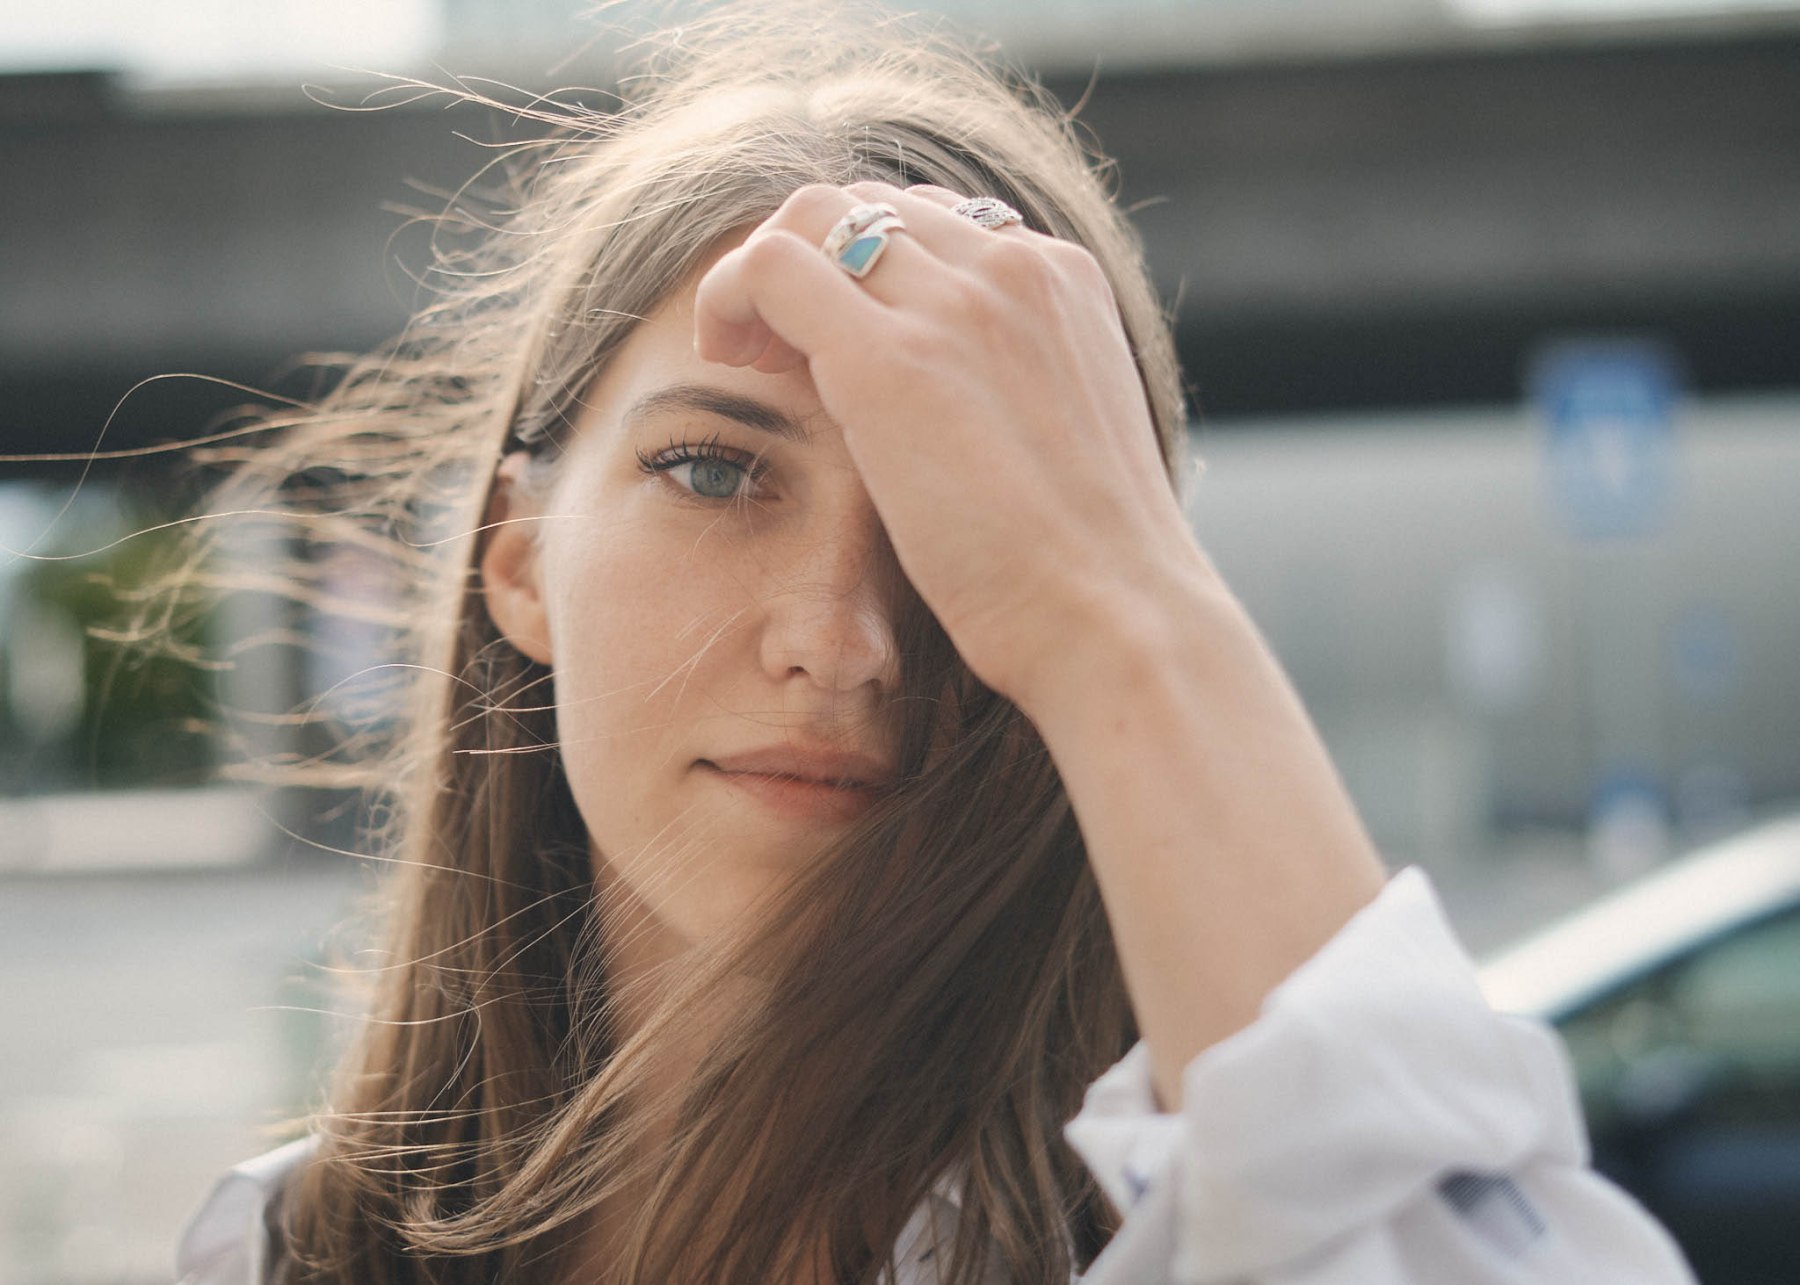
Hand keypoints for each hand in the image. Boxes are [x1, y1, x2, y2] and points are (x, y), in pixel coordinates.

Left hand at [692, 181, 1206, 711]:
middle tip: (783, 350)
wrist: (1116, 618)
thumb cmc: (1092, 567)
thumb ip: (1015, 385)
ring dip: (764, 276)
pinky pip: (770, 268)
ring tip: (754, 358)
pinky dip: (729, 297)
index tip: (842, 341)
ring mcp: (951, 307)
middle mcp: (1010, 269)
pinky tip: (725, 360)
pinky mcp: (888, 362)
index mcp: (1062, 280)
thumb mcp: (1068, 438)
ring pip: (811, 216)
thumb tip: (951, 404)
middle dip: (813, 261)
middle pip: (867, 205)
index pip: (935, 220)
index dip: (869, 268)